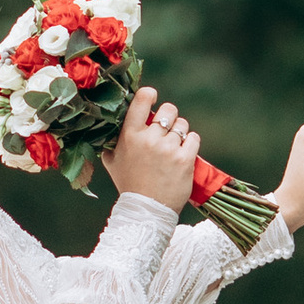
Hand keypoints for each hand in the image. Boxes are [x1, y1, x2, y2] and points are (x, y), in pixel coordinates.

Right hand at [108, 84, 199, 209]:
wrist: (147, 210)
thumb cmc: (129, 184)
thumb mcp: (112, 161)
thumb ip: (113, 142)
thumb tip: (110, 125)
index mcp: (129, 136)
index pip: (141, 100)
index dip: (149, 94)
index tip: (152, 97)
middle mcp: (149, 139)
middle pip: (168, 110)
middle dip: (169, 117)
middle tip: (166, 130)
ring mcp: (168, 149)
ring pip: (182, 124)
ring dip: (180, 132)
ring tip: (174, 145)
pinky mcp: (184, 159)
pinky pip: (193, 138)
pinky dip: (190, 143)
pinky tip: (183, 152)